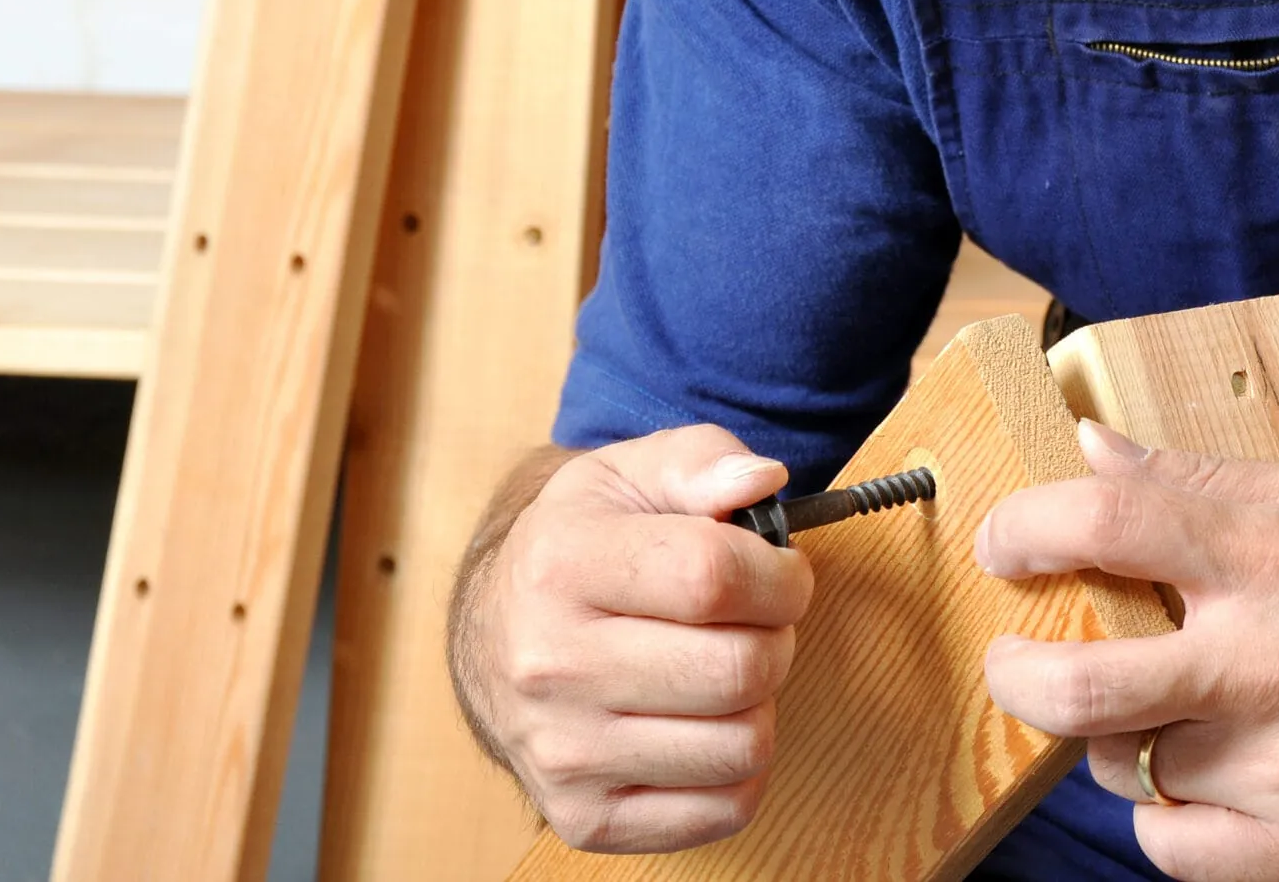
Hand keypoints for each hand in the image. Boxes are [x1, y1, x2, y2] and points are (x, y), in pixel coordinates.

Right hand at [465, 426, 812, 851]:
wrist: (495, 634)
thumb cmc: (583, 546)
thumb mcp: (628, 474)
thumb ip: (702, 460)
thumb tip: (761, 480)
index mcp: (559, 566)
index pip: (714, 577)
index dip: (780, 574)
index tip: (782, 572)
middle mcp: (549, 666)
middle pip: (738, 668)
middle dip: (776, 636)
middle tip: (753, 620)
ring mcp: (564, 752)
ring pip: (742, 746)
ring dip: (759, 703)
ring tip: (723, 666)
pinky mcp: (586, 817)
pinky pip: (724, 809)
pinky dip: (739, 767)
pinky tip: (705, 723)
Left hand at [975, 421, 1278, 880]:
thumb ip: (1201, 478)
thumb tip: (1092, 447)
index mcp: (1272, 550)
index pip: (1102, 522)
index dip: (1023, 530)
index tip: (1007, 545)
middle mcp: (1273, 657)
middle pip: (1077, 683)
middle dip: (1018, 672)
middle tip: (1019, 660)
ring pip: (1125, 767)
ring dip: (1114, 739)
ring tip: (1154, 709)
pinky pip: (1176, 850)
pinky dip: (1163, 817)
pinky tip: (1193, 779)